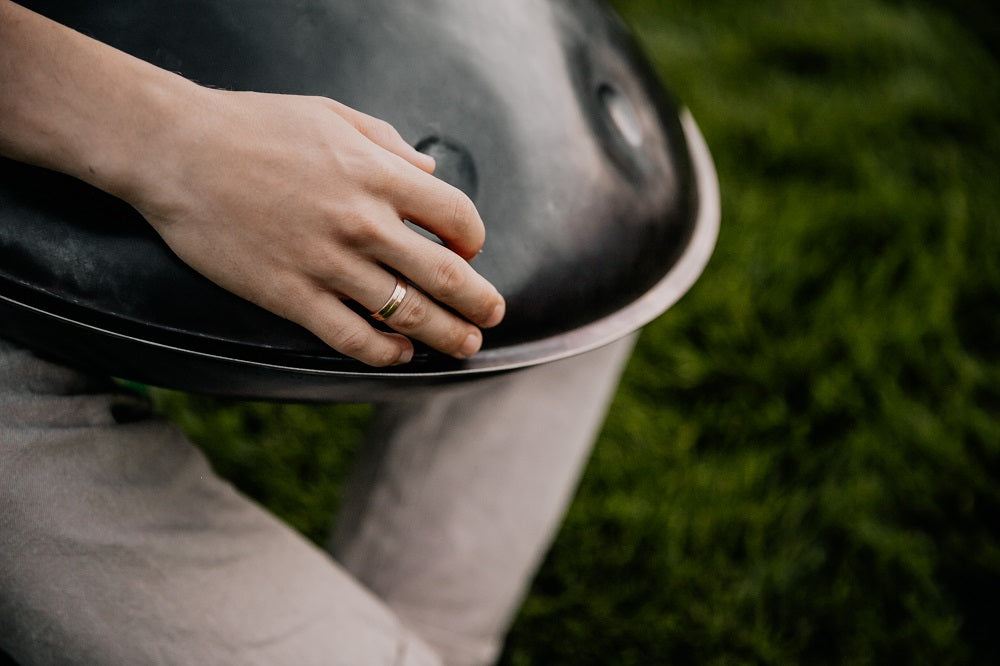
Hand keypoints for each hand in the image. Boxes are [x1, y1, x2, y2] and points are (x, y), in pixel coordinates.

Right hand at [130, 89, 504, 366]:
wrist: (176, 151)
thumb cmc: (254, 126)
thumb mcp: (332, 116)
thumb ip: (389, 144)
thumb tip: (431, 173)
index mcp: (377, 175)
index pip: (456, 217)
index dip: (473, 238)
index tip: (469, 250)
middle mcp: (362, 223)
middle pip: (445, 275)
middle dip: (478, 302)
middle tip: (492, 316)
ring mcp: (327, 264)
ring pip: (406, 314)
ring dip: (445, 335)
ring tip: (464, 346)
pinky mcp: (290, 296)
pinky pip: (352, 337)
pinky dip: (385, 352)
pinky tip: (400, 354)